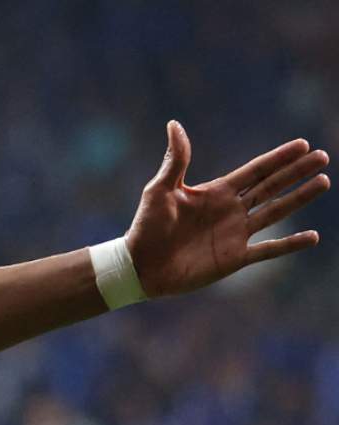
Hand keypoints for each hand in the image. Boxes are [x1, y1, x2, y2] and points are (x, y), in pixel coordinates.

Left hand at [127, 120, 327, 296]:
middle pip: (272, 187)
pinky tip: (313, 237)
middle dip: (297, 172)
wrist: (139, 266)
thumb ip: (175, 160)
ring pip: (276, 212)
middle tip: (323, 157)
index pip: (256, 171)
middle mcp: (231, 211)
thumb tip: (174, 124)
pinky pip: (269, 249)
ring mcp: (235, 234)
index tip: (302, 145)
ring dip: (300, 198)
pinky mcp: (234, 258)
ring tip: (323, 182)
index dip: (279, 158)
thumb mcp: (160, 190)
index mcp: (216, 192)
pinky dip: (290, 244)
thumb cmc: (146, 226)